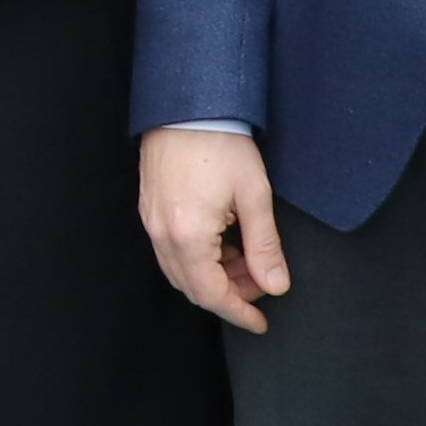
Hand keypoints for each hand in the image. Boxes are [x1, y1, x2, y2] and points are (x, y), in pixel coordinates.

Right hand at [139, 125, 289, 332]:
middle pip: (192, 287)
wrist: (187, 104)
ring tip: (245, 260)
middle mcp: (162, 233)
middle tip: (261, 284)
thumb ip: (264, 246)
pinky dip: (197, 259)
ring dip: (213, 276)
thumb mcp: (254, 195)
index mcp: (188, 234)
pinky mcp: (150, 208)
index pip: (211, 293)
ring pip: (179, 270)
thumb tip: (275, 285)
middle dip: (229, 293)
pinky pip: (170, 250)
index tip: (260, 322)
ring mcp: (151, 220)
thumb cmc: (220, 142)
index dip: (238, 312)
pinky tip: (222, 243)